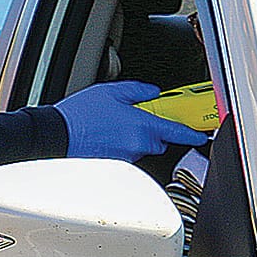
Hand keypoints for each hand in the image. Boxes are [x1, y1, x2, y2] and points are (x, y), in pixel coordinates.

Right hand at [54, 80, 208, 159]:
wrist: (57, 135)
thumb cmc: (79, 115)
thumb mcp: (110, 91)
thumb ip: (139, 90)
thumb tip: (152, 92)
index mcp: (142, 126)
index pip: (177, 131)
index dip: (191, 132)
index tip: (198, 132)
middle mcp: (138, 145)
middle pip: (159, 141)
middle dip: (151, 131)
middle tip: (134, 118)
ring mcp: (127, 157)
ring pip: (142, 148)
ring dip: (134, 139)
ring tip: (112, 127)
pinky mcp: (115, 165)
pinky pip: (127, 154)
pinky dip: (121, 146)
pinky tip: (105, 136)